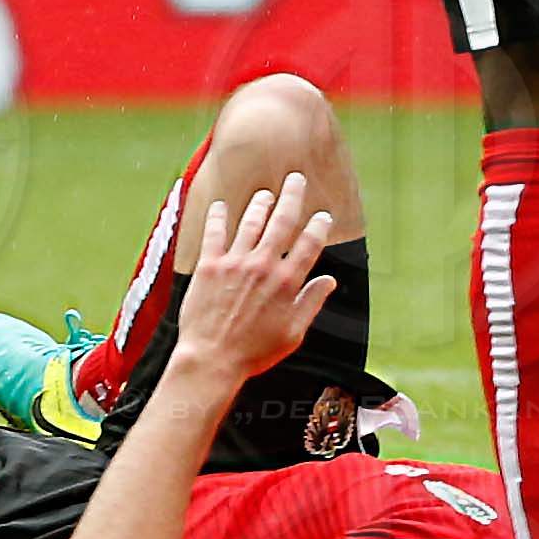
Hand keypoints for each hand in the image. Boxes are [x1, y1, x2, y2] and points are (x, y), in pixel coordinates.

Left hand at [172, 174, 340, 383]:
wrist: (212, 359)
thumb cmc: (254, 352)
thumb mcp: (293, 334)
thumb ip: (311, 303)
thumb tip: (329, 281)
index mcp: (286, 283)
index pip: (309, 244)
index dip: (319, 225)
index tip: (323, 215)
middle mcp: (262, 266)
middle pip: (282, 221)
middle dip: (291, 197)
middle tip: (296, 180)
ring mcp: (234, 263)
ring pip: (251, 222)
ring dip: (260, 204)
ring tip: (265, 194)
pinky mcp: (209, 266)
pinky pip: (214, 232)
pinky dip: (217, 216)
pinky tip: (220, 206)